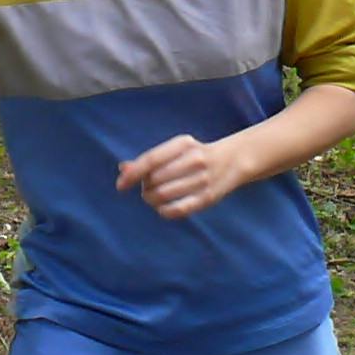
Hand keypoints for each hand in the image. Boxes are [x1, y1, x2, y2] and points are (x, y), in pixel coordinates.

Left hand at [116, 132, 242, 220]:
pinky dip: (164, 211)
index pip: (151, 160)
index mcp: (183, 144)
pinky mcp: (208, 198)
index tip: (120, 186)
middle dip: (144, 187)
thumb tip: (123, 169)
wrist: (233, 160)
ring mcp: (202, 179)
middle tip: (147, 187)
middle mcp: (194, 160)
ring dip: (151, 199)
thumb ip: (149, 159)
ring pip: (163, 195)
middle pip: (154, 180)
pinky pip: (178, 210)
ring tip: (152, 197)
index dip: (132, 174)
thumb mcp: (175, 150)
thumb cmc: (195, 155)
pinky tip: (162, 208)